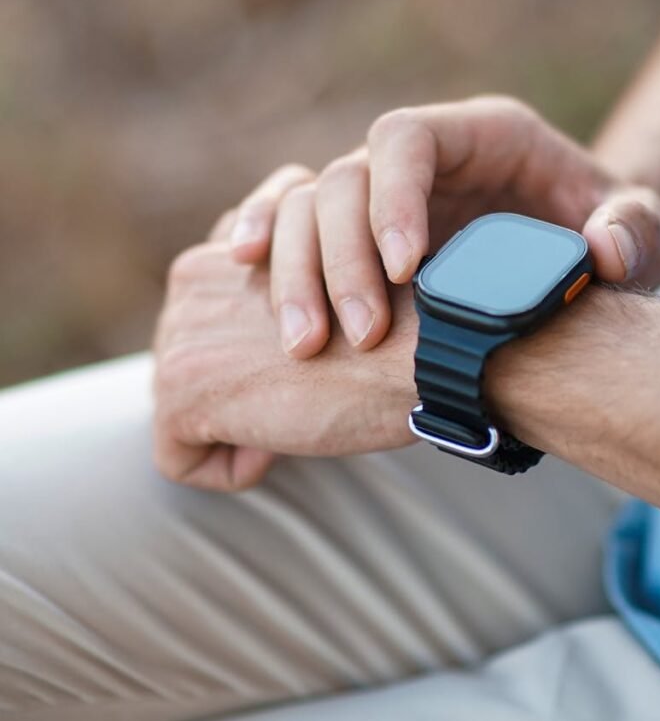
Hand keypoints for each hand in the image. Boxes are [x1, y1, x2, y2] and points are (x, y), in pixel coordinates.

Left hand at [152, 242, 416, 490]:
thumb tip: (244, 361)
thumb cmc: (393, 326)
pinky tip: (281, 440)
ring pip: (181, 414)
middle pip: (186, 373)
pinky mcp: (180, 389)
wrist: (422, 346)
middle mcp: (188, 280)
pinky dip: (232, 470)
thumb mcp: (316, 295)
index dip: (252, 363)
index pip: (204, 330)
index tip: (309, 360)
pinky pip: (179, 460)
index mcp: (222, 250)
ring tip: (302, 407)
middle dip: (239, 398)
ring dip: (241, 429)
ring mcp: (177, 334)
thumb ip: (266, 305)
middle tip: (310, 388)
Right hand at [227, 95, 659, 357]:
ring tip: (303, 347)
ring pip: (302, 208)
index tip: (404, 272)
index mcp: (481, 137)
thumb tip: (604, 253)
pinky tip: (241, 277)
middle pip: (342, 180)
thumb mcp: (646, 229)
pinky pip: (286, 224)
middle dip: (338, 257)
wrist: (582, 250)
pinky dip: (263, 247)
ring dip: (294, 273)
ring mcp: (380, 196)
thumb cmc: (613, 231)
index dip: (391, 196)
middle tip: (356, 337)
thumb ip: (639, 231)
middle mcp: (420, 161)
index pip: (406, 140)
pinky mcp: (356, 234)